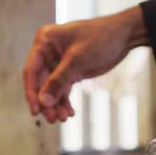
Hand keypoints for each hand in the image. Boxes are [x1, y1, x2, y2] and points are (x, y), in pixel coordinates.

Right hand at [23, 6, 147, 122]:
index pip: (31, 70)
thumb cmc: (101, 37)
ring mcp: (59, 62)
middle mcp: (48, 52)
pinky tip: (69, 112)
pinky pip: (63, 90)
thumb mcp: (77, 60)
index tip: (35, 110)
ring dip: (56, 105)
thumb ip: (58, 81)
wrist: (124, 36)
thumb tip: (44, 102)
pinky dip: (65, 102)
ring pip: (52, 89)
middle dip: (47, 102)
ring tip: (62, 118)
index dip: (32, 92)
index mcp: (44, 41)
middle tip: (52, 118)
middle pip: (41, 82)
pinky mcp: (70, 71)